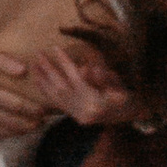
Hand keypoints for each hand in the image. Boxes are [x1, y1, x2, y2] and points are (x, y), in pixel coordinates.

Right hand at [0, 45, 52, 141]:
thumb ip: (1, 60)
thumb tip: (23, 70)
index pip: (12, 104)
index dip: (31, 109)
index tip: (45, 109)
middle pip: (9, 121)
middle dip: (29, 123)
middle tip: (45, 120)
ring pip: (0, 131)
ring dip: (18, 131)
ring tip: (34, 127)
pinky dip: (2, 136)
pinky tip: (13, 132)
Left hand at [27, 39, 141, 129]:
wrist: (133, 116)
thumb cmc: (128, 97)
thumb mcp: (120, 84)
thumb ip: (105, 77)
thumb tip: (87, 69)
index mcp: (96, 102)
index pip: (76, 79)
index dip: (65, 63)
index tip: (55, 48)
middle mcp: (84, 111)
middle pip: (61, 88)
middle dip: (48, 70)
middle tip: (38, 54)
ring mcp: (78, 116)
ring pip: (56, 97)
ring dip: (43, 81)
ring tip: (34, 66)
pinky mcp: (75, 118)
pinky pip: (57, 104)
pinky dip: (47, 92)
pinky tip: (39, 82)